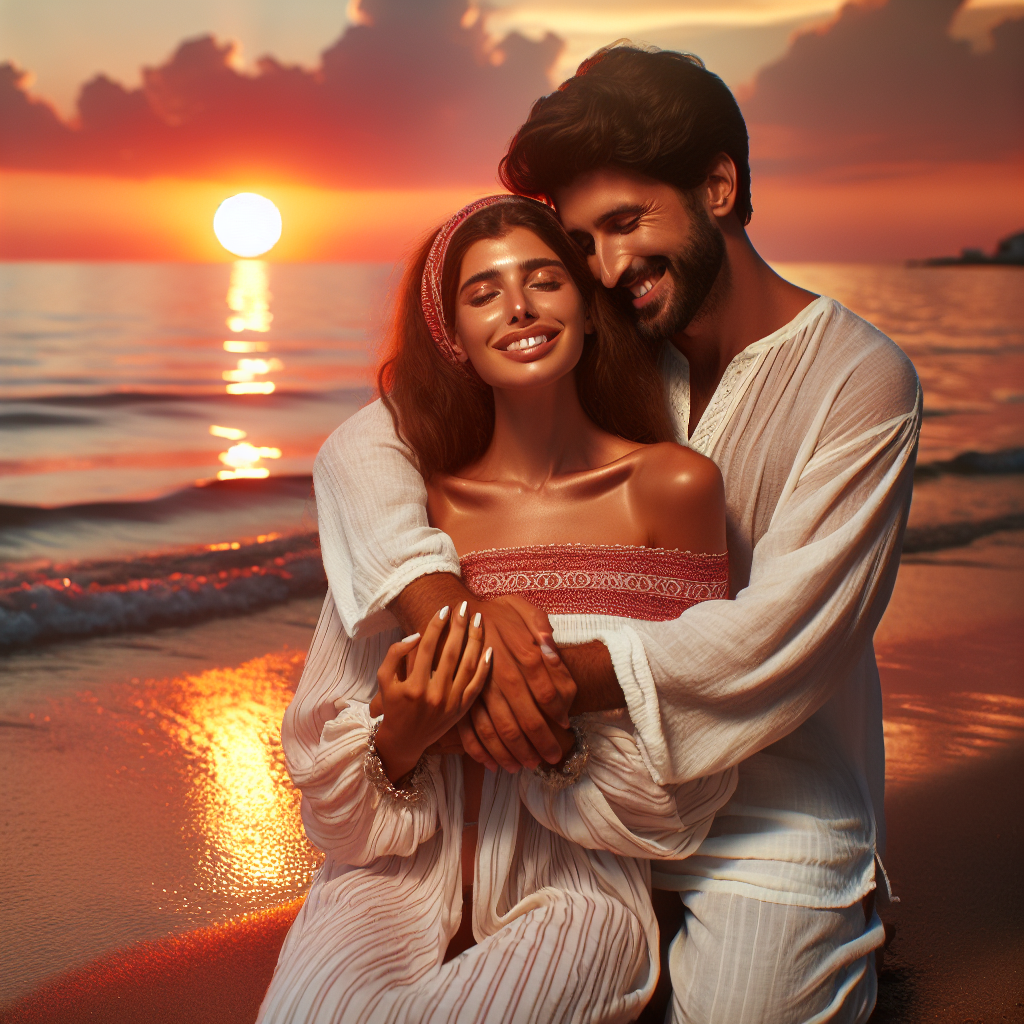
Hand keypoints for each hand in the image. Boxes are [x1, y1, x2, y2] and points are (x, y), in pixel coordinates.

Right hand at [373, 603, 490, 782]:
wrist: (405, 739)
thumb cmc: (394, 704)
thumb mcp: (384, 680)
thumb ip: (395, 654)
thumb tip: (416, 635)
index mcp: (413, 686)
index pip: (428, 647)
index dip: (436, 625)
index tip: (444, 608)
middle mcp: (433, 694)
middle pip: (451, 653)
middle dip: (459, 626)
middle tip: (465, 607)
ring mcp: (450, 703)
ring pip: (467, 666)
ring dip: (475, 640)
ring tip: (479, 620)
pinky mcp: (461, 710)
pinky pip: (477, 686)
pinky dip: (485, 667)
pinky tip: (489, 648)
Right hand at [457, 595, 576, 773]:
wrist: (456, 614)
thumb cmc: (495, 614)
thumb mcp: (520, 607)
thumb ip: (539, 624)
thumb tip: (552, 648)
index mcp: (519, 652)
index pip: (545, 690)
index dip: (557, 710)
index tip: (564, 724)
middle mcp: (499, 673)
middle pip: (524, 716)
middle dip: (540, 741)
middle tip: (552, 758)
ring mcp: (477, 688)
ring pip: (497, 729)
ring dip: (513, 752)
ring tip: (526, 766)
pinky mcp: (460, 697)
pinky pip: (468, 730)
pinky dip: (480, 751)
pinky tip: (493, 764)